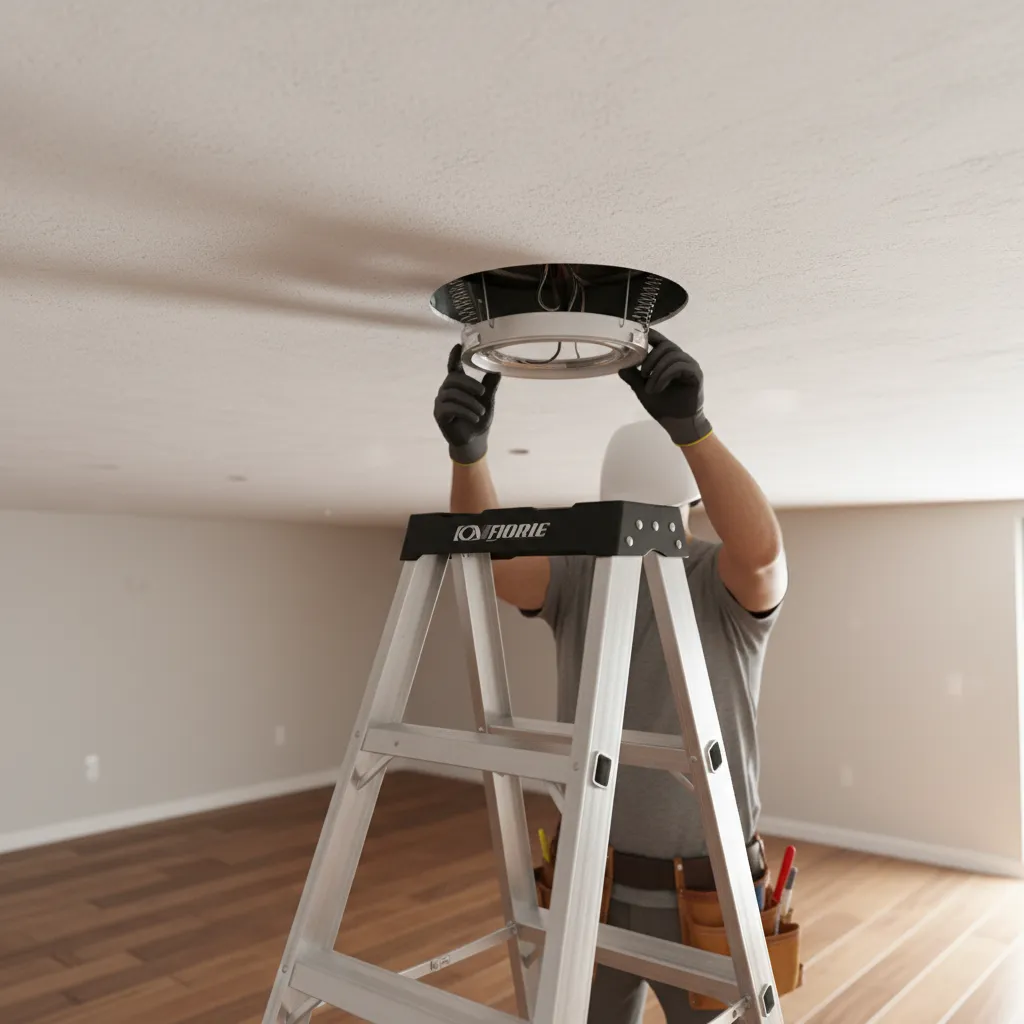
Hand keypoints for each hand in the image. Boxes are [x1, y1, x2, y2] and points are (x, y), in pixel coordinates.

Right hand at [433, 344, 500, 464]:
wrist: (474, 439)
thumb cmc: (478, 417)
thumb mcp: (487, 400)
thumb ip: (490, 385)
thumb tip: (497, 370)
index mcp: (457, 385)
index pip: (453, 367)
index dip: (454, 356)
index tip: (458, 345)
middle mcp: (446, 390)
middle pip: (453, 379)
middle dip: (469, 383)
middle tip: (483, 391)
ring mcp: (441, 402)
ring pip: (453, 394)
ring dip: (470, 401)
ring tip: (481, 411)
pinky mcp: (439, 414)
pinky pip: (450, 407)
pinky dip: (465, 411)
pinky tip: (475, 417)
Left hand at [618, 330, 712, 445]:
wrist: (677, 424)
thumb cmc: (663, 407)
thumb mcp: (643, 390)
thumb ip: (633, 377)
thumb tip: (620, 366)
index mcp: (669, 360)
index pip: (661, 341)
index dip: (651, 336)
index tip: (638, 337)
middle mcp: (681, 360)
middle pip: (666, 345)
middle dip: (650, 358)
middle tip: (642, 374)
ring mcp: (690, 366)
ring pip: (672, 355)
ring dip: (657, 371)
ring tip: (650, 388)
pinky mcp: (695, 375)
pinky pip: (679, 366)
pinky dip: (665, 375)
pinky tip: (658, 388)